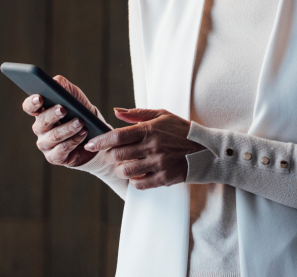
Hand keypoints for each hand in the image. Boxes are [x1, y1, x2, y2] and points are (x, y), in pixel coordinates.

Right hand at [21, 75, 98, 167]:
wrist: (96, 133)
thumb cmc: (81, 112)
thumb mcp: (75, 96)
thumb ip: (64, 87)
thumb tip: (56, 80)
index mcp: (41, 112)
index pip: (29, 107)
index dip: (32, 103)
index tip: (39, 98)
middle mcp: (40, 128)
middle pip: (41, 122)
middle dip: (53, 115)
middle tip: (64, 109)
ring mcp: (46, 144)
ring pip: (53, 137)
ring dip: (68, 129)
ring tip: (80, 122)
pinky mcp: (54, 157)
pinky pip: (61, 150)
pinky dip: (73, 141)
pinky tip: (83, 134)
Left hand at [86, 108, 206, 189]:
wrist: (207, 150)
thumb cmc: (182, 131)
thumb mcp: (162, 115)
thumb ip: (137, 114)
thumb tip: (116, 111)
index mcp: (150, 130)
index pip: (118, 136)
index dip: (100, 141)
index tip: (90, 144)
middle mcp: (153, 147)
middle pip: (118, 155)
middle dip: (110, 156)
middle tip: (113, 155)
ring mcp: (158, 164)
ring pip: (126, 171)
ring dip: (121, 169)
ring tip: (126, 165)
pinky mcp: (164, 178)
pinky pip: (139, 184)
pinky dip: (134, 181)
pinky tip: (138, 174)